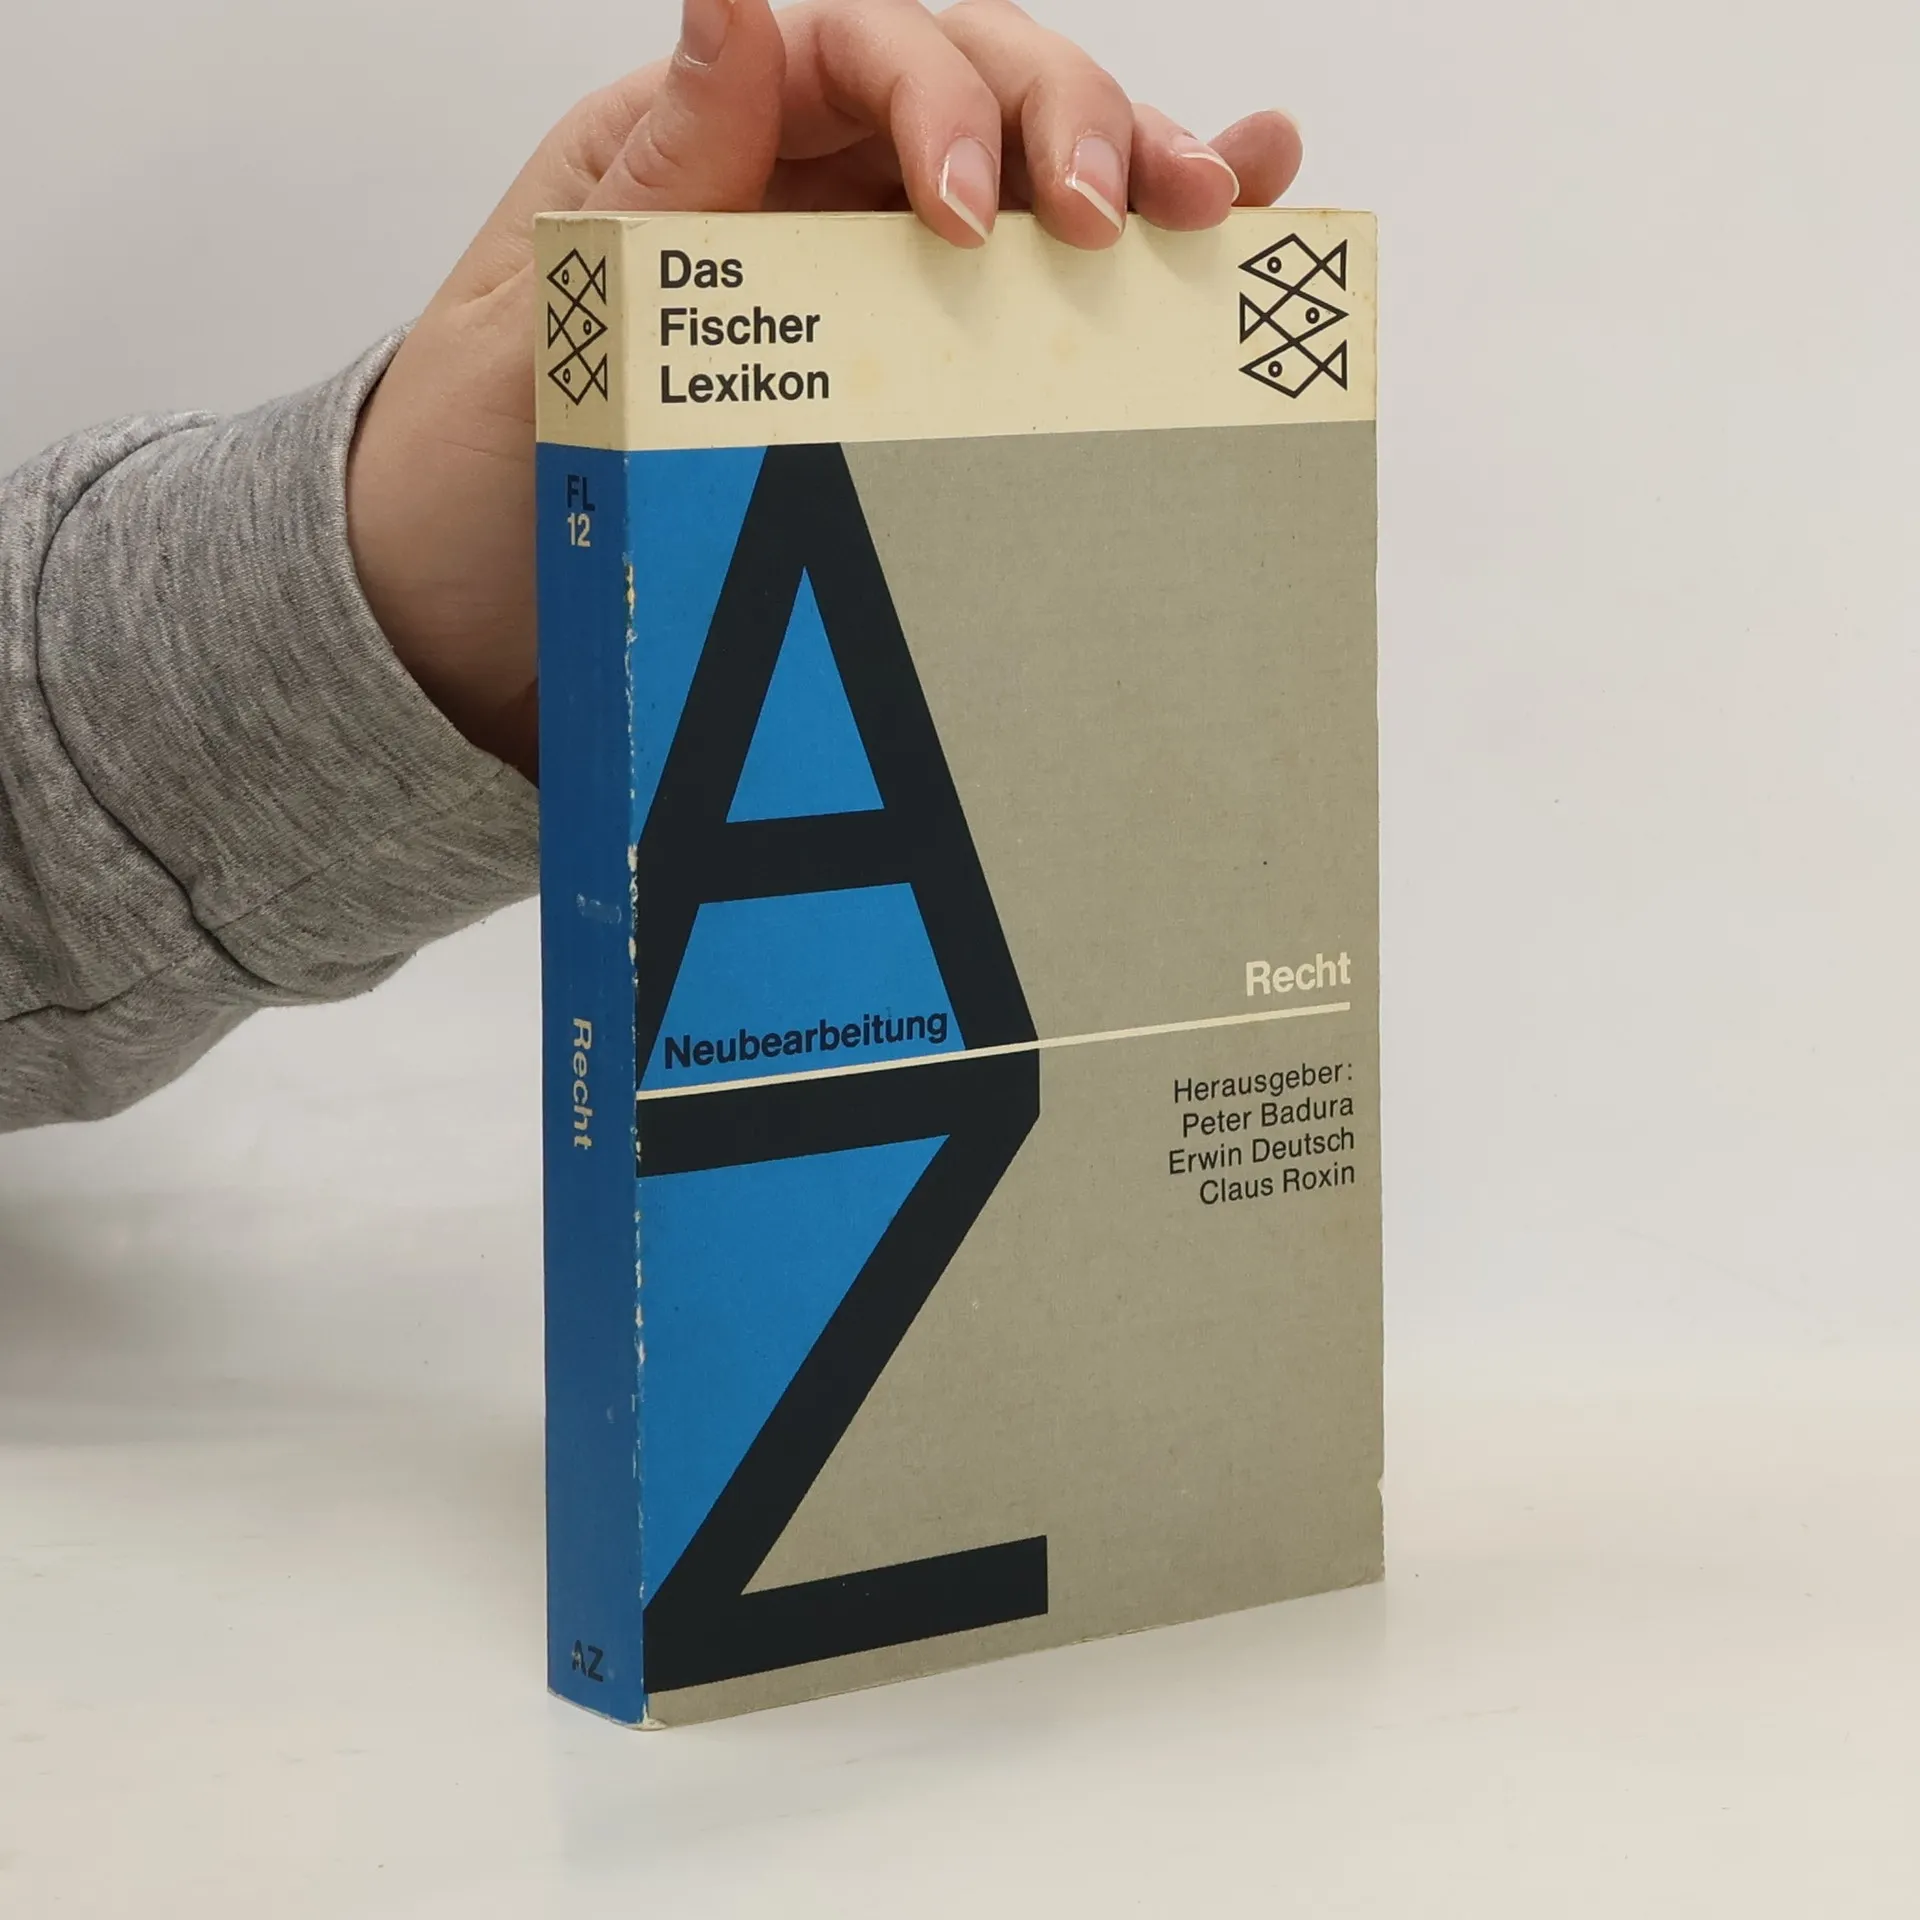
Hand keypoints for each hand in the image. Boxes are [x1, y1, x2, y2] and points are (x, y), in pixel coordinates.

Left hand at [346, 0, 1303, 779]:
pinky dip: (1129, 239)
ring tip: (1221, 195)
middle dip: (1064, 124)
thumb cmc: (477, 474)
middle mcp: (794, 186)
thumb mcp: (545, 322)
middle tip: (1128, 215)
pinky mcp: (902, 365)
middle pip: (965, 87)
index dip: (941, 97)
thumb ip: (658, 176)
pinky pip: (1022, 287)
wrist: (466, 625)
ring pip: (1019, 173)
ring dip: (1130, 161)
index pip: (851, 47)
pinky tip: (1240, 205)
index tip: (973, 216)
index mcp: (699, 142)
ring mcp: (858, 269)